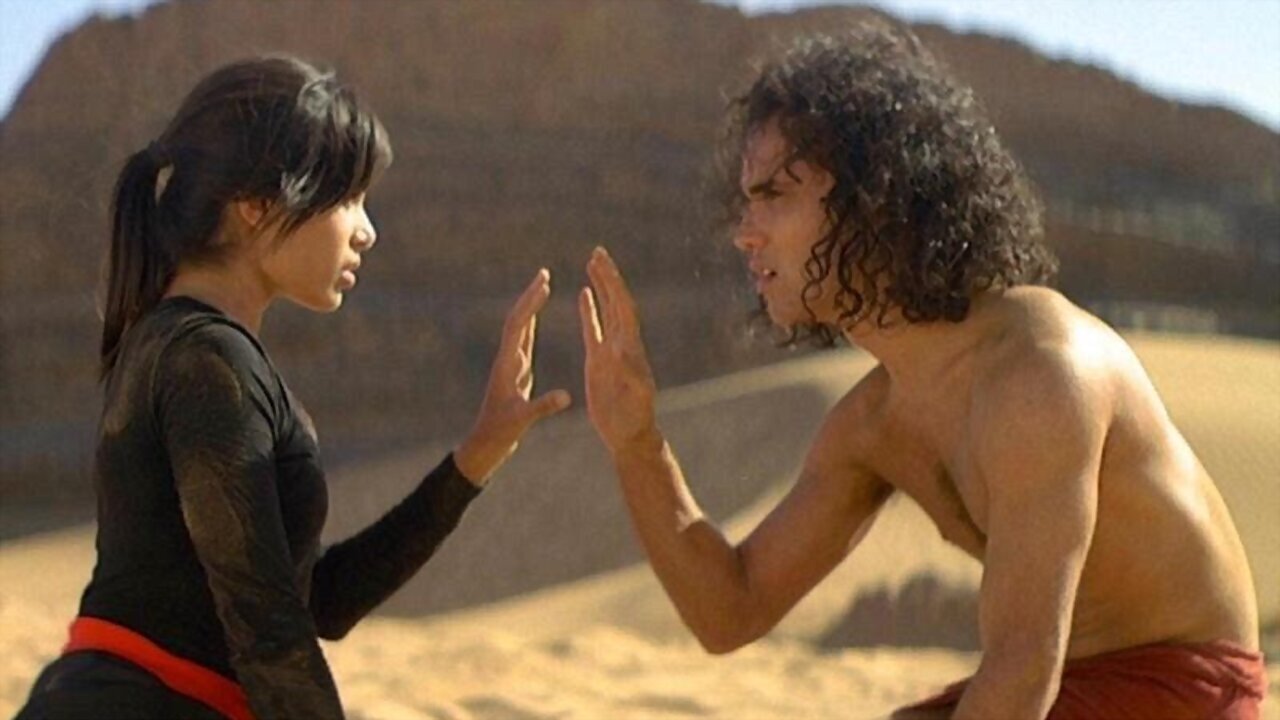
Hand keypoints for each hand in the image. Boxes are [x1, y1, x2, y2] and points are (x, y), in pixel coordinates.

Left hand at [456, 269, 570, 484]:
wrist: (484, 445)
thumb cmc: (500, 434)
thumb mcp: (523, 421)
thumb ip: (543, 407)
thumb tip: (566, 396)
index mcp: (508, 366)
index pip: (518, 327)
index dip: (530, 304)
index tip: (544, 284)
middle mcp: (507, 361)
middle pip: (517, 320)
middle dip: (529, 297)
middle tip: (543, 273)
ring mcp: (510, 366)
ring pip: (520, 329)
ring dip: (529, 307)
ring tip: (542, 286)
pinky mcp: (514, 374)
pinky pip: (522, 343)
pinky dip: (530, 326)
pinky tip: (534, 318)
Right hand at [579, 247, 661, 455]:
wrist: (628, 434)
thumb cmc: (634, 419)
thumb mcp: (634, 397)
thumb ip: (629, 375)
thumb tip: (617, 351)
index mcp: (630, 347)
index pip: (623, 308)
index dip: (614, 284)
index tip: (604, 263)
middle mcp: (623, 343)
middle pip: (616, 302)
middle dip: (608, 276)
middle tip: (598, 251)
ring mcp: (610, 350)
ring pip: (606, 310)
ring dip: (600, 286)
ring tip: (592, 262)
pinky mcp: (599, 360)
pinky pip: (594, 328)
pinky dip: (589, 310)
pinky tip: (583, 293)